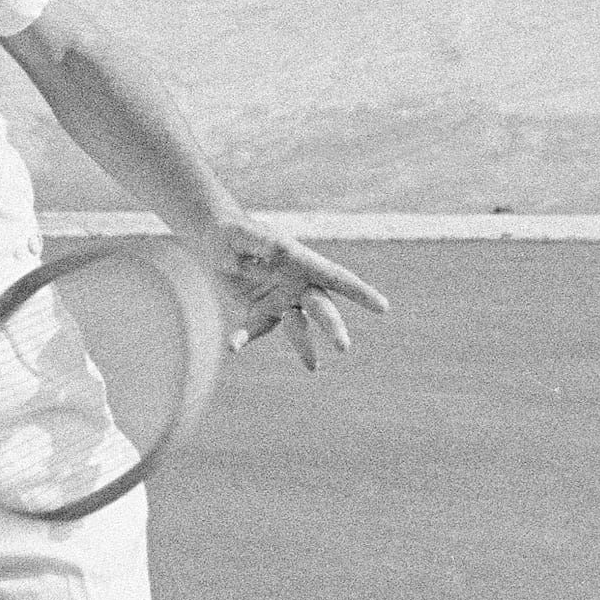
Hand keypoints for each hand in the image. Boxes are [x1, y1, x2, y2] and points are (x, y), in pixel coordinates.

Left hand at [203, 217, 388, 369]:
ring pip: (297, 326)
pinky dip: (243, 339)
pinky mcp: (259, 313)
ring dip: (304, 346)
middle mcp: (297, 285)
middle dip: (332, 326)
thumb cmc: (237, 233)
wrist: (216, 241)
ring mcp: (280, 301)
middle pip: (321, 307)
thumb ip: (263, 243)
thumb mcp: (247, 235)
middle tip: (343, 346)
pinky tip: (233, 346)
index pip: (336, 277)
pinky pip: (255, 330)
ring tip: (313, 367)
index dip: (360, 293)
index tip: (383, 307)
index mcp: (302, 262)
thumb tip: (281, 248)